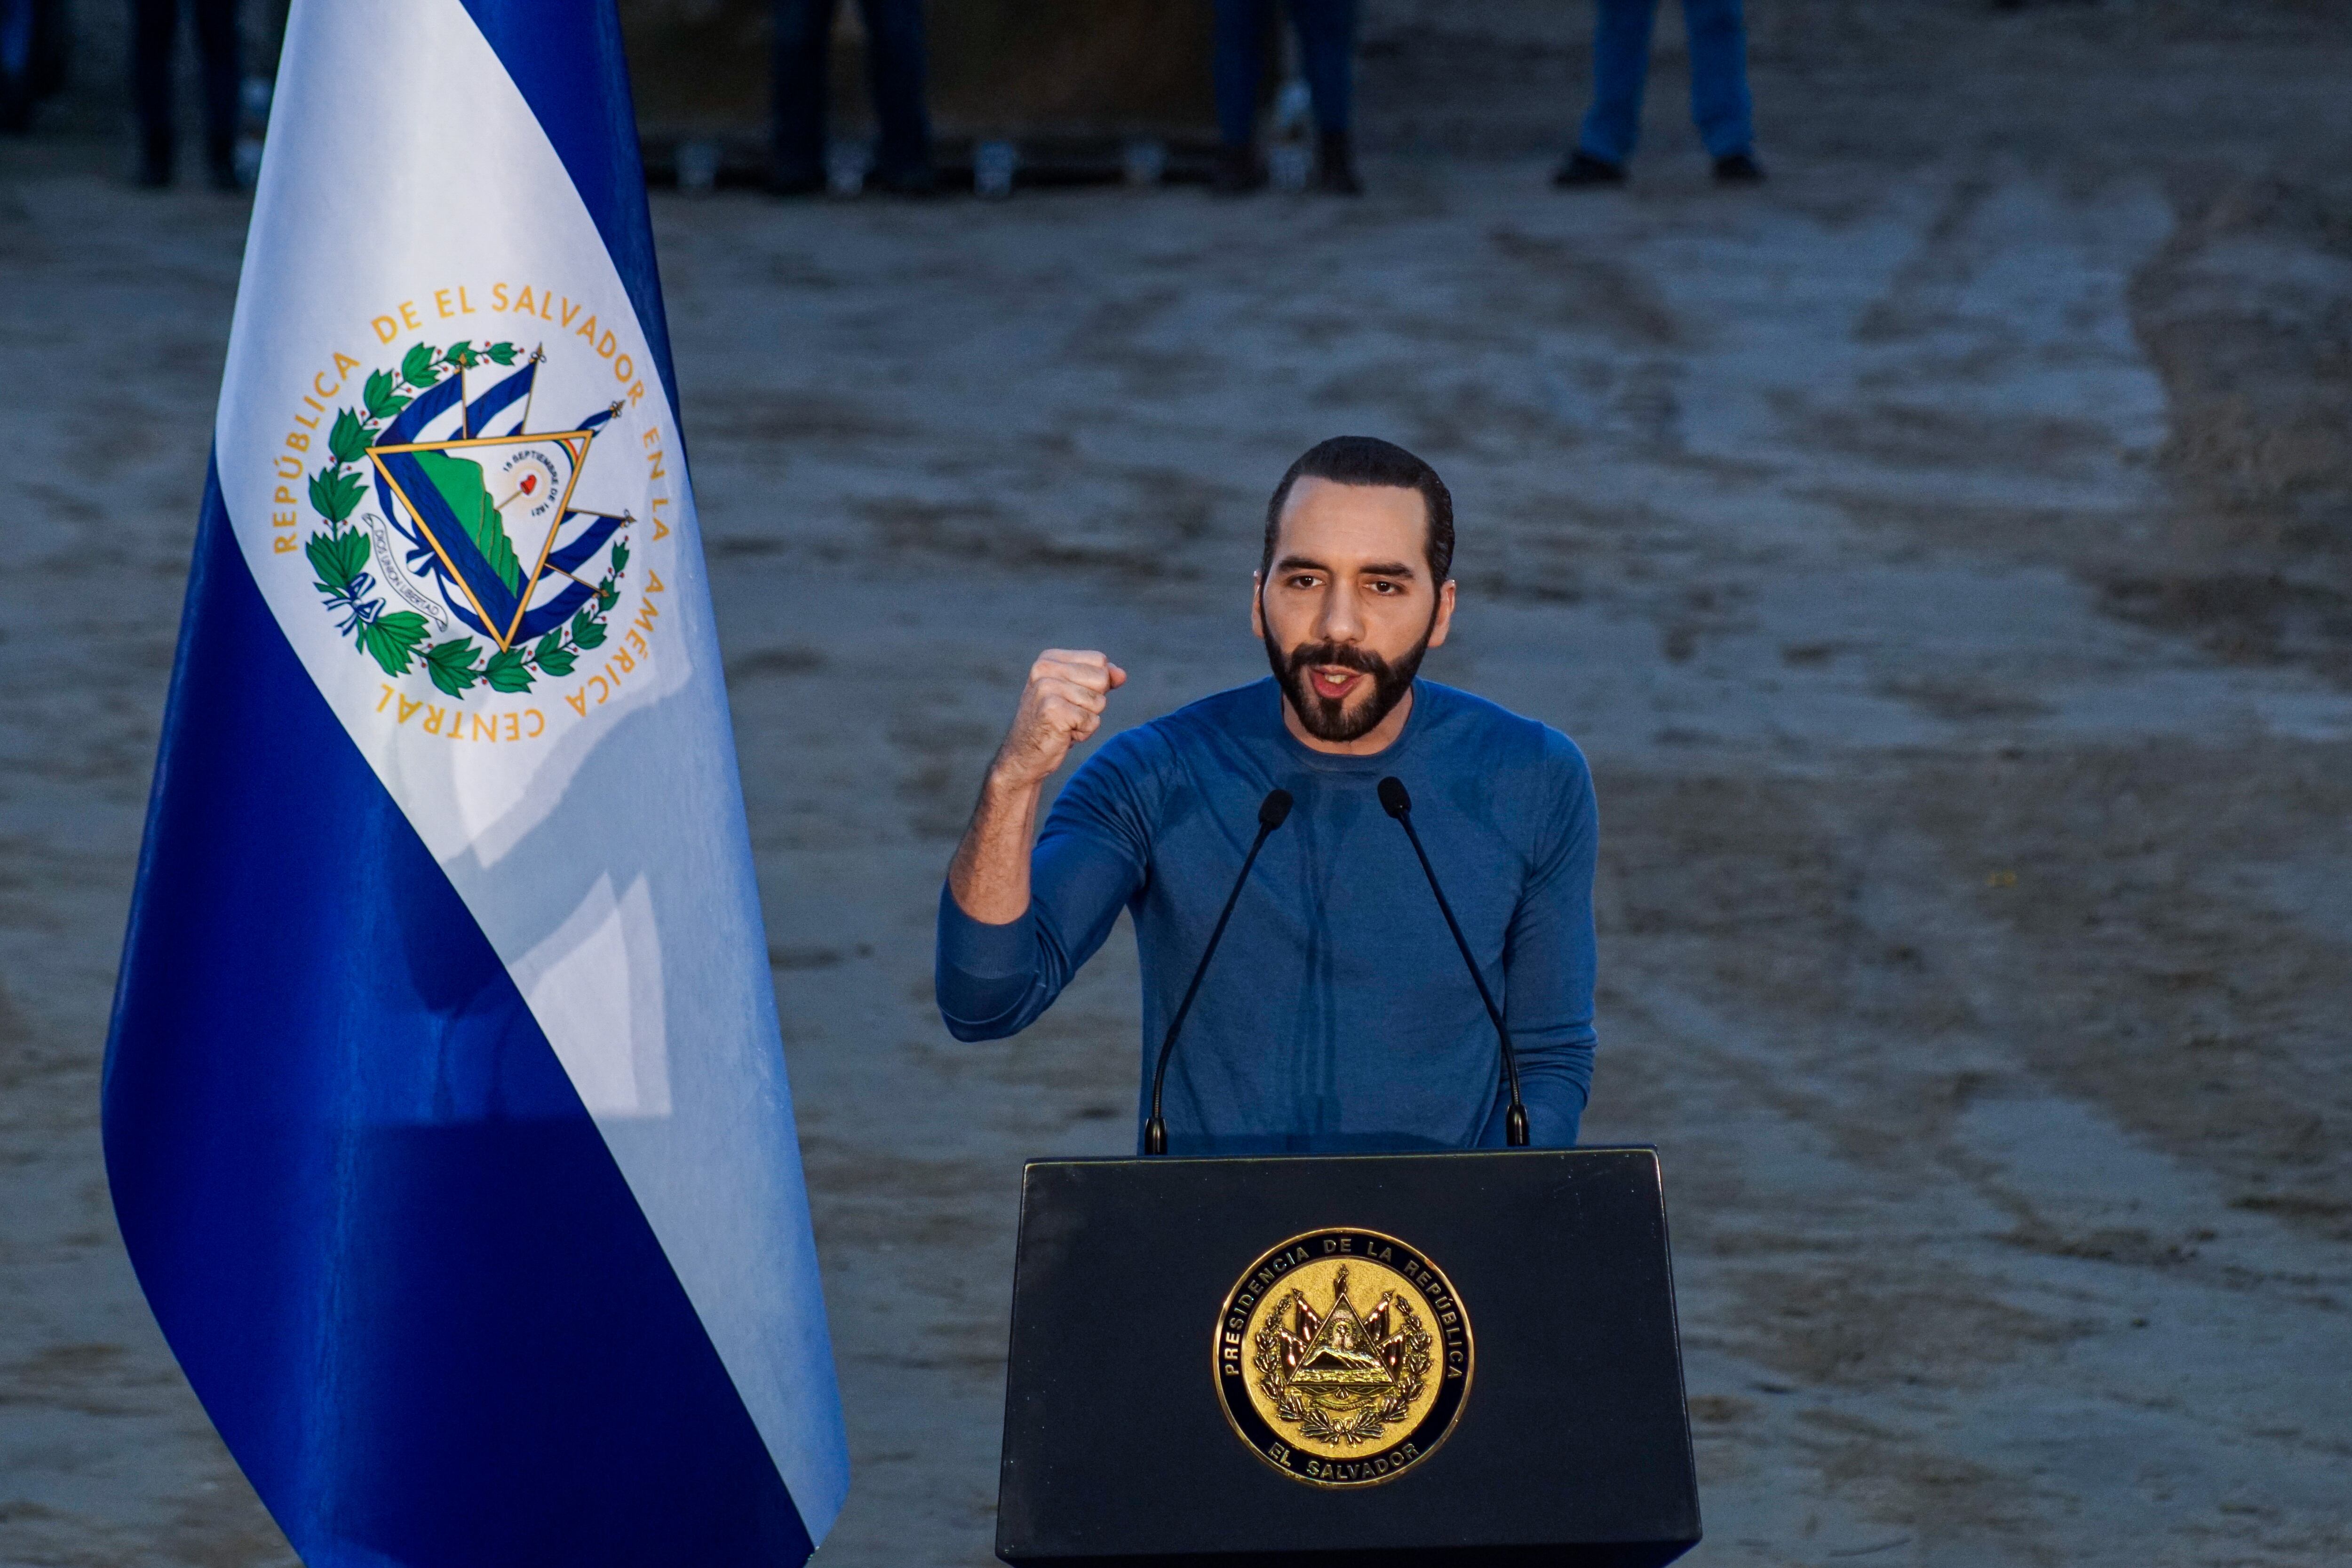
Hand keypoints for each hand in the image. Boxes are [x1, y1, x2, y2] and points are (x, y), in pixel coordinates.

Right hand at [989, 649, 1126, 791]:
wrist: (1024, 757)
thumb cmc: (1052, 724)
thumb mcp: (1076, 695)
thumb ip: (1100, 680)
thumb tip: (1122, 674)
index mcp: (1048, 659)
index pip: (1099, 661)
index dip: (1097, 684)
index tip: (1072, 698)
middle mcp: (1044, 669)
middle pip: (1102, 679)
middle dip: (1093, 702)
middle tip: (1068, 714)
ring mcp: (1047, 688)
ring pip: (1099, 702)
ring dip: (1087, 720)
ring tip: (1064, 724)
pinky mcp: (1053, 710)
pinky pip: (1092, 721)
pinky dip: (1083, 733)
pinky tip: (1063, 734)